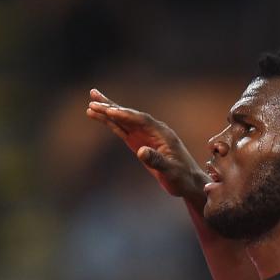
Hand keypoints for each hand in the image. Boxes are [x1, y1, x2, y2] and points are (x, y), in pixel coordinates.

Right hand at [85, 88, 207, 206]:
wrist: (188, 182)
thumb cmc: (182, 177)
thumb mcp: (171, 171)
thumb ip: (156, 160)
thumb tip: (140, 151)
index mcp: (162, 133)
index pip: (141, 120)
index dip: (126, 114)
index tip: (110, 111)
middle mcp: (153, 130)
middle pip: (130, 115)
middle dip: (112, 107)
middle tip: (93, 97)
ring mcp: (145, 136)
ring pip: (124, 121)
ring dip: (108, 112)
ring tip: (91, 104)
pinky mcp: (139, 143)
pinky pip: (123, 131)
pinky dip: (112, 124)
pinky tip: (101, 118)